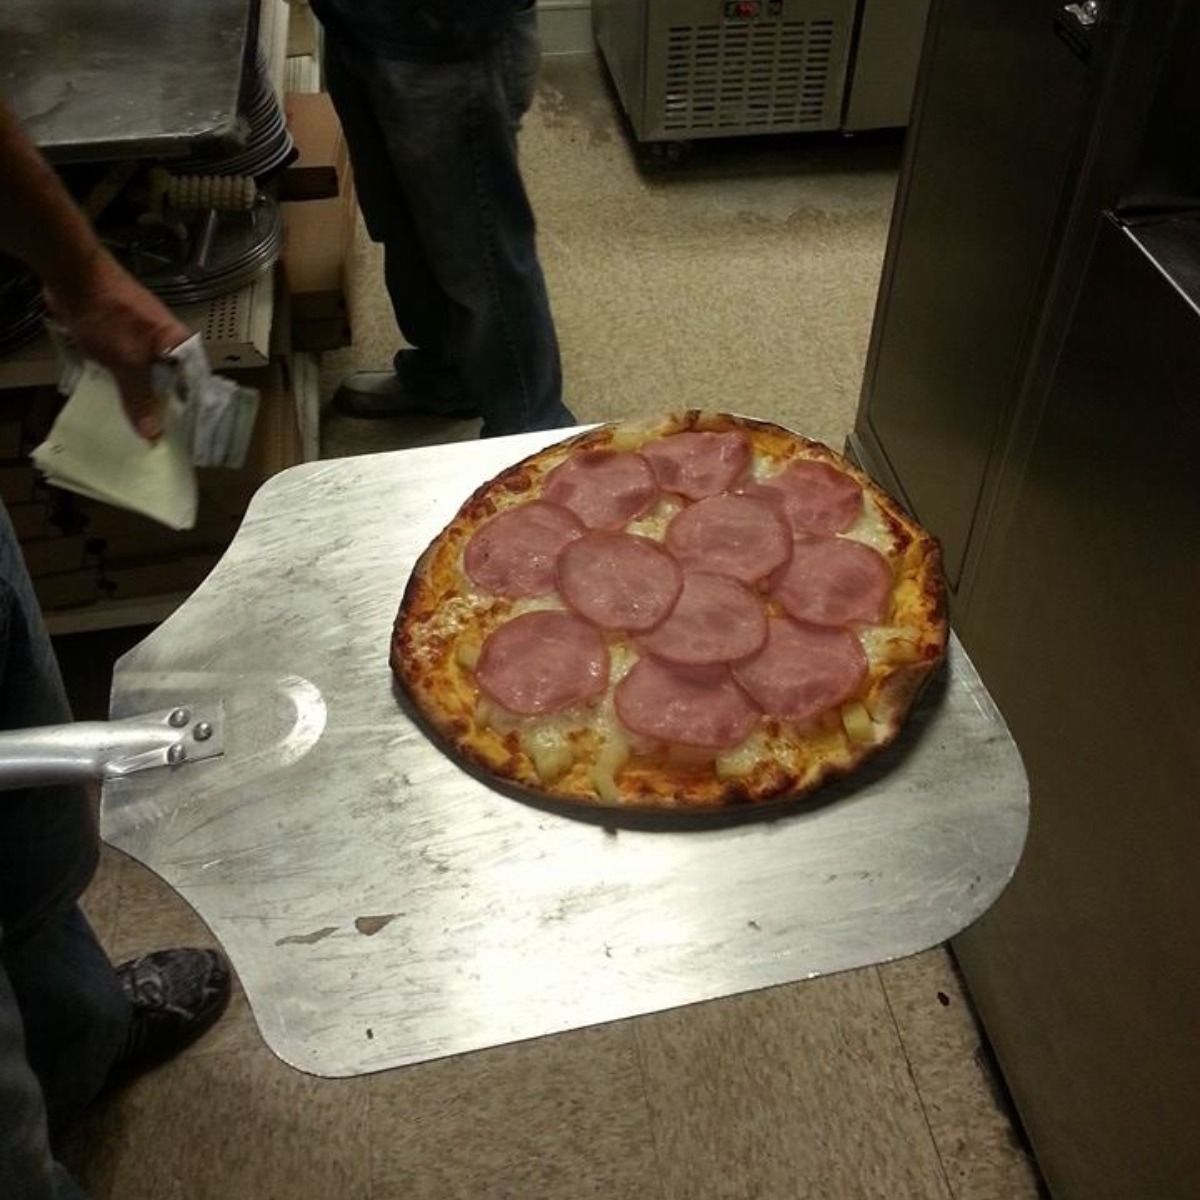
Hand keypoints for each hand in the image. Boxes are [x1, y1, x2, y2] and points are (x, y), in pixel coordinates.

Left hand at [45, 251, 190, 440]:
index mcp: (182, 344)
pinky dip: (124, 383)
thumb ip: (140, 398)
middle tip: (158, 438)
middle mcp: (169, 342)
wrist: (72, 274)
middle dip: (164, 409)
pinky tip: (116, 399)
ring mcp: (145, 337)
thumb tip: (153, 435)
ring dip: (141, 397)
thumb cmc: (109, 316)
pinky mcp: (123, 335)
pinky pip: (129, 367)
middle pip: (172, 383)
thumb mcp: (127, 362)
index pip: (196, 386)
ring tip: (137, 425)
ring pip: (149, 376)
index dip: (191, 413)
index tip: (185, 439)